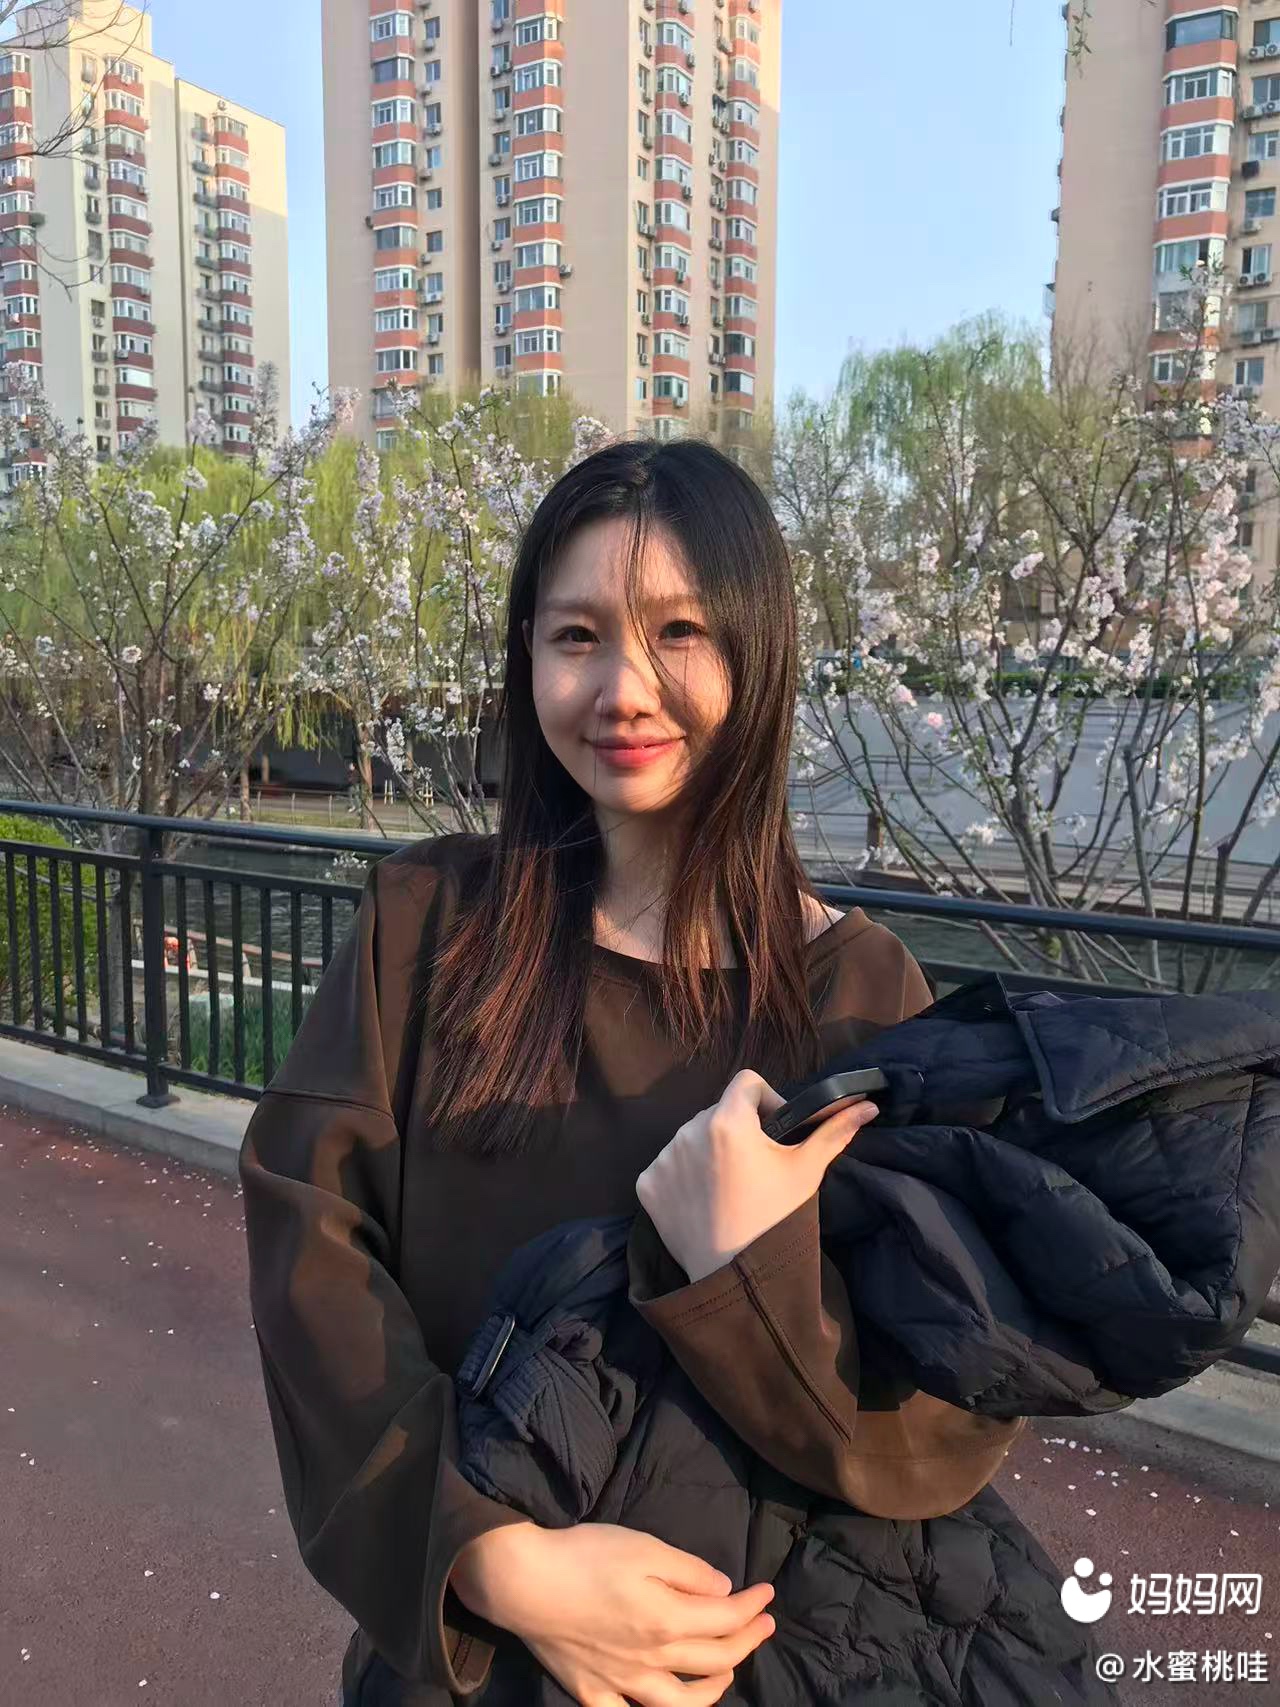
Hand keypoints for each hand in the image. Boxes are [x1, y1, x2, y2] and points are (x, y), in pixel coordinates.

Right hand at [450, 1519, 775, 1706]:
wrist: (524, 1583)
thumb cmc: (586, 1556)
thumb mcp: (644, 1548)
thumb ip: (689, 1572)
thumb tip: (724, 1590)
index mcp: (668, 1620)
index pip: (727, 1620)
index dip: (753, 1607)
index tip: (768, 1593)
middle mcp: (652, 1660)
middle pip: (714, 1660)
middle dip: (747, 1641)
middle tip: (764, 1624)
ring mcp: (623, 1683)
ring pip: (682, 1704)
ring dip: (715, 1690)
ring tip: (727, 1672)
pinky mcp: (593, 1693)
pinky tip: (659, 1706)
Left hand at [635, 1069, 878, 1283]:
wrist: (736, 1279)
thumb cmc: (776, 1220)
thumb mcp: (807, 1172)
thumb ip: (833, 1132)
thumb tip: (867, 1106)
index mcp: (728, 1122)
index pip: (747, 1083)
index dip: (767, 1100)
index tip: (776, 1131)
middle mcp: (688, 1132)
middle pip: (719, 1111)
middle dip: (739, 1130)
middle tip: (756, 1168)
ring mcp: (663, 1159)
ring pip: (692, 1138)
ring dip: (710, 1152)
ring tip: (730, 1189)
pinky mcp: (646, 1185)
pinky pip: (668, 1166)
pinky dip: (684, 1178)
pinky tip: (704, 1203)